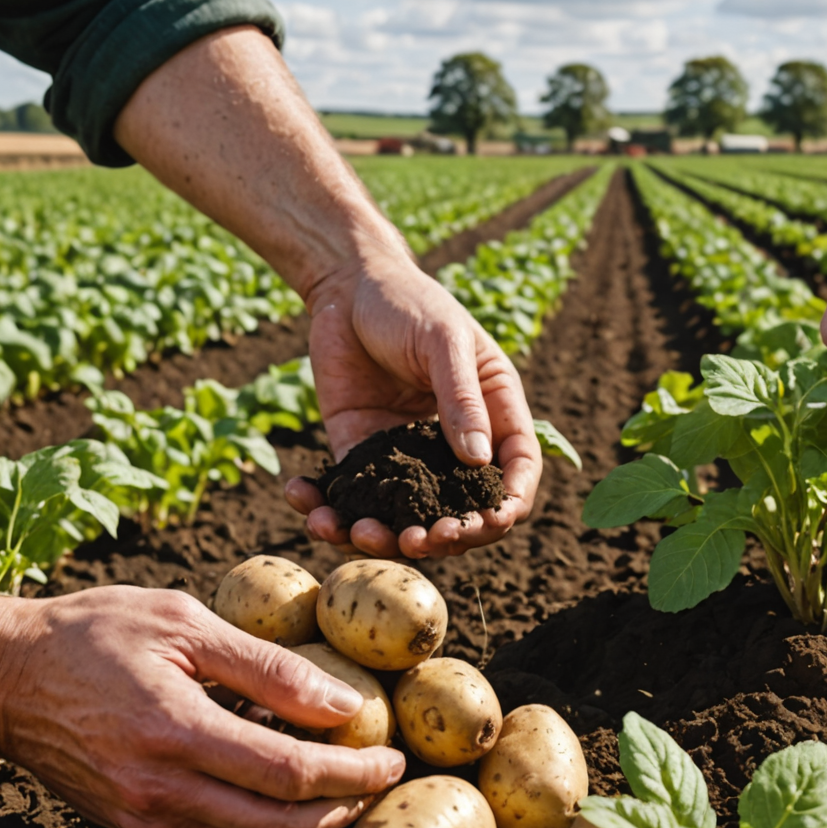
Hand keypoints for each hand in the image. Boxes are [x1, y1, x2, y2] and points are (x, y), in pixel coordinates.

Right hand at [0, 586, 406, 827]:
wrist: (1, 681)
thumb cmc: (92, 635)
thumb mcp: (183, 623)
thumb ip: (267, 667)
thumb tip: (343, 703)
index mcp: (175, 731)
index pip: (291, 774)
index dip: (354, 772)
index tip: (393, 757)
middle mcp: (159, 792)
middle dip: (344, 808)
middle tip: (379, 779)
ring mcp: (144, 824)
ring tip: (345, 792)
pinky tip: (288, 806)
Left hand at [282, 257, 539, 558]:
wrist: (345, 286)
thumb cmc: (409, 302)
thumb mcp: (442, 341)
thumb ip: (460, 398)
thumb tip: (478, 461)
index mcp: (494, 414)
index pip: (516, 471)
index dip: (508, 504)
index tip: (487, 523)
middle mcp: (454, 444)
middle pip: (463, 510)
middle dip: (445, 537)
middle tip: (417, 541)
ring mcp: (407, 456)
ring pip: (405, 517)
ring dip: (384, 537)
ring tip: (357, 533)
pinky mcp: (360, 455)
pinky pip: (351, 498)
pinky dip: (330, 512)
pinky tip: (310, 509)